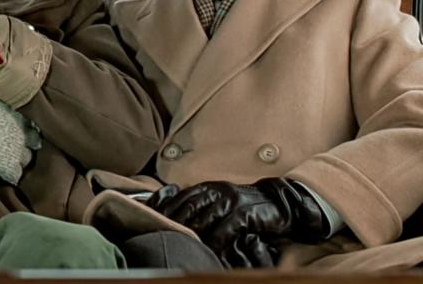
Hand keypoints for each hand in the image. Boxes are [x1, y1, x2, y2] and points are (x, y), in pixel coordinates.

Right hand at [0, 78, 39, 183]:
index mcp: (18, 110)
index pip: (32, 120)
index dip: (25, 124)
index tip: (19, 126)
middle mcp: (23, 130)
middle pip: (34, 141)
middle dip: (27, 142)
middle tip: (16, 143)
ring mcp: (17, 149)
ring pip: (27, 159)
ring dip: (19, 158)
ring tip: (10, 158)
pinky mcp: (7, 166)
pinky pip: (16, 175)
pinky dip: (11, 174)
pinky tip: (4, 171)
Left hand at [147, 178, 323, 264]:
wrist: (280, 203)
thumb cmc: (246, 207)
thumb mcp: (221, 201)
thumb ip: (202, 206)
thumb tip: (175, 215)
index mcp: (208, 187)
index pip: (180, 196)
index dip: (167, 209)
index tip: (155, 221)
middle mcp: (217, 190)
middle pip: (189, 206)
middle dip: (176, 222)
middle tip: (167, 237)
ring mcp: (231, 200)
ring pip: (205, 217)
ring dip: (194, 233)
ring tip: (185, 246)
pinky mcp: (245, 212)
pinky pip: (226, 228)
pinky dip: (216, 240)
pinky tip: (210, 249)